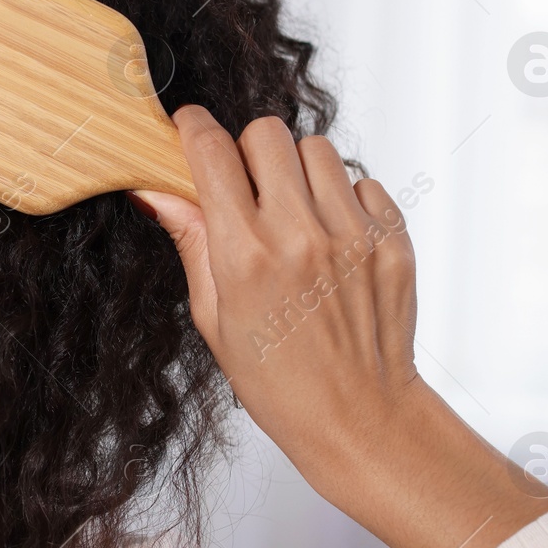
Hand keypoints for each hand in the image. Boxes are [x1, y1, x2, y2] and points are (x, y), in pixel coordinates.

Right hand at [135, 107, 547, 547]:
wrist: (360, 418)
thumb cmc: (279, 380)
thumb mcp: (213, 318)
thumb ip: (191, 241)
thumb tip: (156, 189)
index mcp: (245, 256)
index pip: (212, 152)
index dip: (193, 129)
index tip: (189, 128)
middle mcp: (300, 236)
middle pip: (267, 134)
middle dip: (248, 151)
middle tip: (247, 186)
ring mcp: (352, 235)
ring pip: (318, 150)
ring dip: (298, 172)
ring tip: (295, 216)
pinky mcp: (391, 240)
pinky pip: (363, 183)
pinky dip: (344, 199)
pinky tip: (332, 240)